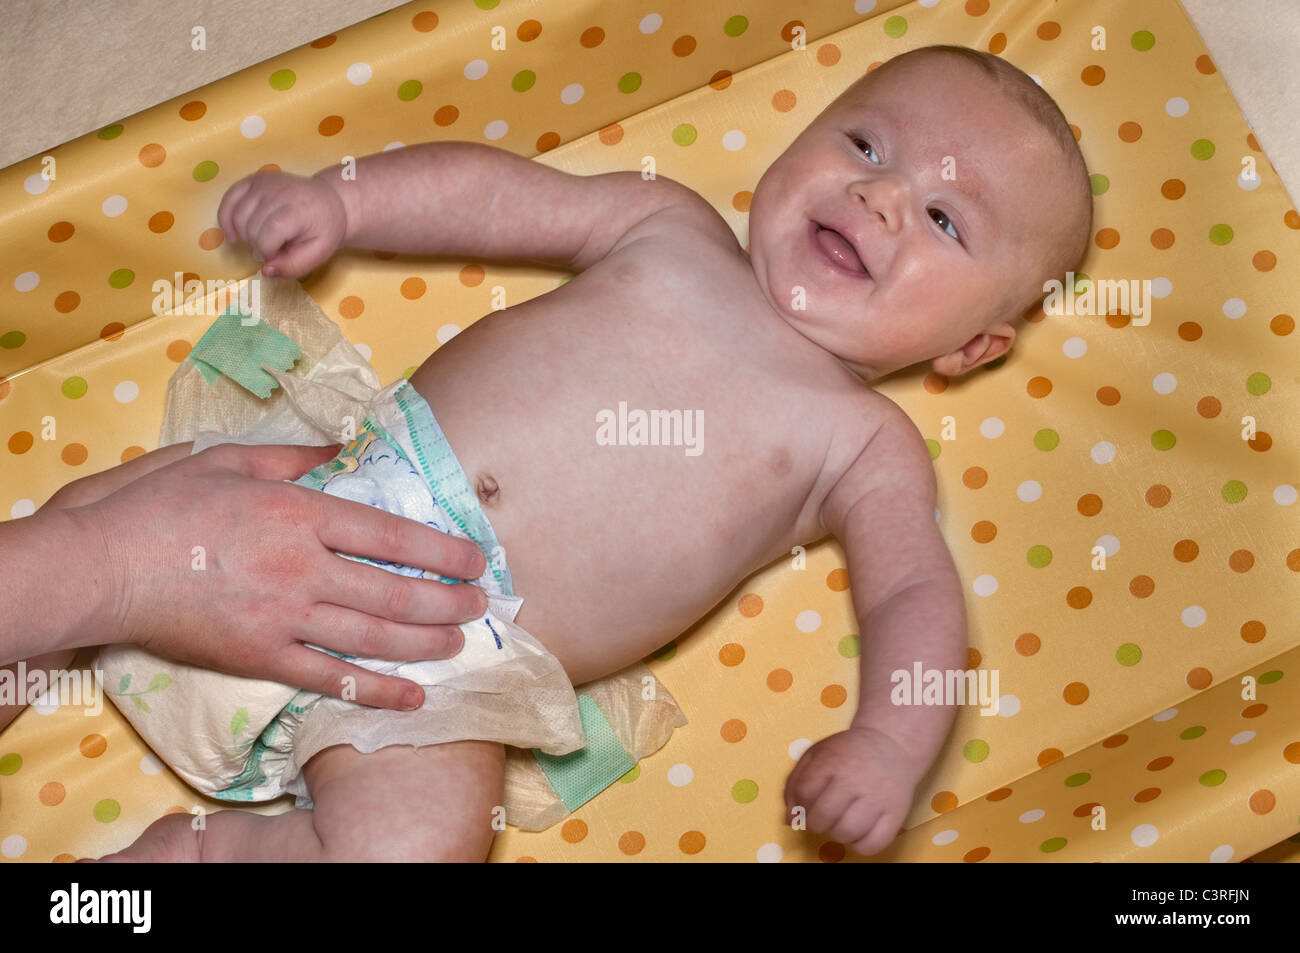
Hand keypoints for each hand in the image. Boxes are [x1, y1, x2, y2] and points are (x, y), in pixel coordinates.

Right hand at [63, 442, 488, 710]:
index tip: (474, 559)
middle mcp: (303, 568)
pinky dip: (376, 690)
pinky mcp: (262, 658)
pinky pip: (332, 679)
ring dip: (424, 642)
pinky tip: (413, 696)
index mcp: (299, 513)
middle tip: (481, 605)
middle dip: (446, 601)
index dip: (440, 549)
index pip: (389, 533)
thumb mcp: (229, 460)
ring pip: (373, 636)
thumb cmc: (163, 507)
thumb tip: (340, 450)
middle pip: (393, 590)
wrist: (104, 567)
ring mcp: (284, 618)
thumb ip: (293, 457)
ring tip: (460, 643)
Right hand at [217, 169, 346, 277]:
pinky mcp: (254, 179)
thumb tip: (265, 270)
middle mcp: (279, 192)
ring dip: (244, 234)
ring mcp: (265, 183)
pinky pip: (229, 199)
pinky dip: (226, 218)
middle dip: (258, 244)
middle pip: (250, 227)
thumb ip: (293, 266)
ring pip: (236, 216)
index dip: (268, 252)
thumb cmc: (323, 230)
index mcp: (297, 210)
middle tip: (275, 246)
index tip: (279, 254)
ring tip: (262, 237)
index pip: (267, 236)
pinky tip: (234, 233)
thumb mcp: (318, 254)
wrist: (329, 202)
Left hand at [784, 725, 920, 856]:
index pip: (804, 792)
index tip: (807, 803)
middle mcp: (855, 778)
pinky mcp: (896, 813)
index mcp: (833, 760)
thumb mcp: (817, 754)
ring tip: (839, 822)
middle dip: (815, 823)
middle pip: (823, 816)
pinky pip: (872, 845)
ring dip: (836, 834)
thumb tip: (789, 820)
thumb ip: (795, 783)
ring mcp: (877, 797)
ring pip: (846, 833)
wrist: (892, 745)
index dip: (799, 803)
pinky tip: (857, 832)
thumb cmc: (848, 753)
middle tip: (821, 818)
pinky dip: (858, 846)